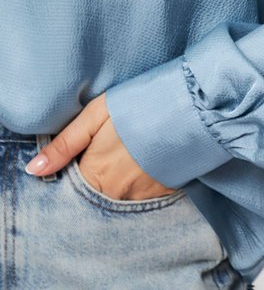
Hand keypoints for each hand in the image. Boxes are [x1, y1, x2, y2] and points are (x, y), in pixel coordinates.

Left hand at [24, 92, 176, 200]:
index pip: (73, 186)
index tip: (84, 155)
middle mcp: (116, 193)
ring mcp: (142, 197)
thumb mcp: (97, 114)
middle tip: (109, 153)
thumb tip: (34, 170)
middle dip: (97, 179)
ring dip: (118, 183)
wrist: (191, 106)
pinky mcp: (164, 194)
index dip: (75, 171)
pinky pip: (143, 197)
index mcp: (95, 174)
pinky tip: (145, 163)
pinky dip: (140, 184)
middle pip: (95, 196)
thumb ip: (64, 144)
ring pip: (119, 198)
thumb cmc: (140, 104)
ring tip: (128, 156)